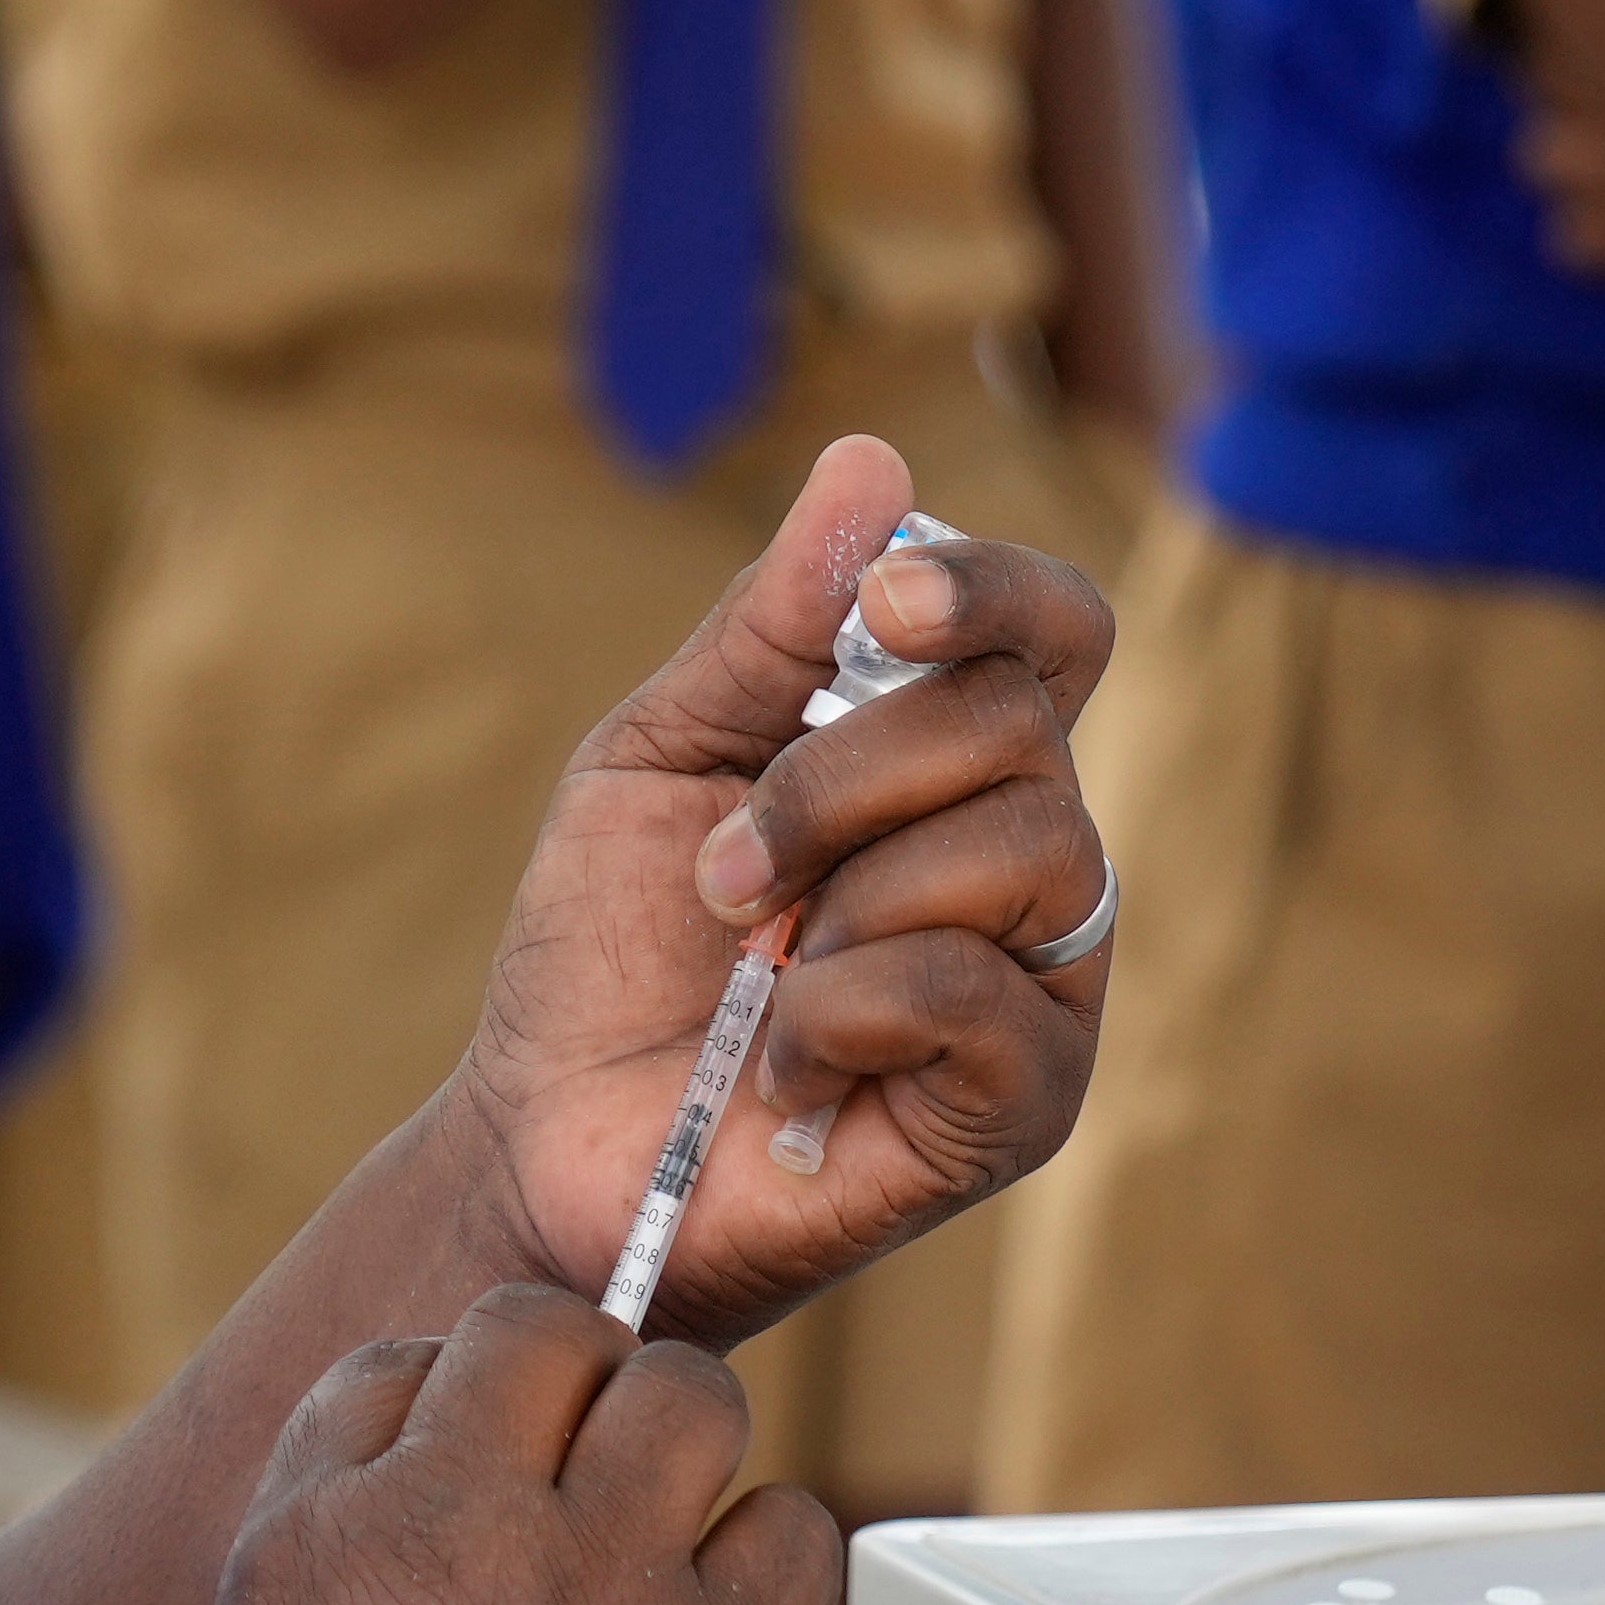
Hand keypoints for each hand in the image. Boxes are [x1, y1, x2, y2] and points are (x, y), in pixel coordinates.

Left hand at [442, 432, 1117, 1337]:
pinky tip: (781, 1070)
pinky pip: (978, 993)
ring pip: (1023, 847)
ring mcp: (1044, 980)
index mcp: (951, 759)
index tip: (877, 608)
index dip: (990, 589)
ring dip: (838, 899)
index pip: (1055, 627)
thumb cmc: (612, 954)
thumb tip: (871, 460)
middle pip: (1017, 725)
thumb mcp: (663, 755)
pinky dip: (842, 1013)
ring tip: (751, 972)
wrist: (549, 1144)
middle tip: (724, 878)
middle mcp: (1027, 856)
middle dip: (834, 780)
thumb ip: (767, 627)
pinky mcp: (1028, 1097)